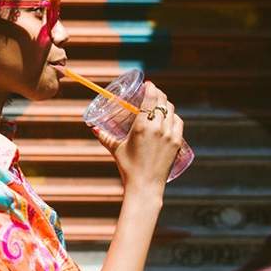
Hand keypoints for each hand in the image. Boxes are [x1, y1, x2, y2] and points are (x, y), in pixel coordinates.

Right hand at [92, 81, 183, 196]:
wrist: (145, 185)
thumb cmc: (128, 167)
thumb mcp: (115, 149)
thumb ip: (104, 136)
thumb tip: (92, 127)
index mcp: (142, 126)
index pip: (150, 99)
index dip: (150, 88)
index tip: (147, 84)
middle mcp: (158, 127)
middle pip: (162, 101)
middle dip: (158, 93)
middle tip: (152, 91)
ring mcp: (170, 135)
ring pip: (171, 110)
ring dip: (165, 103)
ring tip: (159, 102)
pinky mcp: (177, 142)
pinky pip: (178, 122)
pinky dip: (173, 116)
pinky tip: (168, 116)